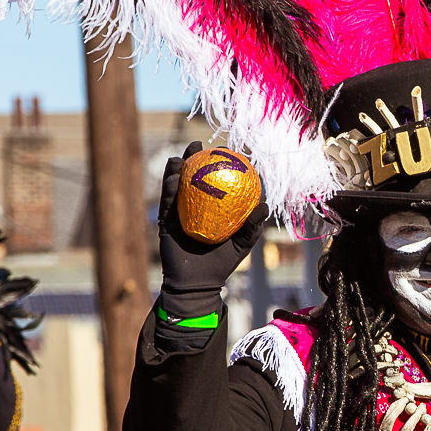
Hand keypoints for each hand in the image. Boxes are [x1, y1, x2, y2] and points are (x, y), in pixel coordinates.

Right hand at [157, 143, 268, 316]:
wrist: (196, 284)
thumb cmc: (222, 265)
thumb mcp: (242, 244)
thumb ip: (253, 225)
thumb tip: (265, 204)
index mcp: (212, 209)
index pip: (215, 181)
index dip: (219, 164)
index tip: (226, 151)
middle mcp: (194, 207)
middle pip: (193, 177)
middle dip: (194, 158)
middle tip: (200, 146)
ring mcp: (178, 212)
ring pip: (175, 184)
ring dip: (176, 167)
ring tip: (181, 156)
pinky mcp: (165, 221)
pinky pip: (167, 201)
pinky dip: (169, 187)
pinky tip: (173, 176)